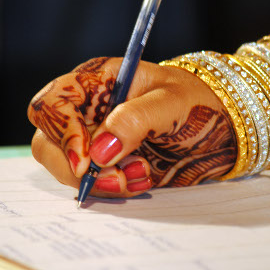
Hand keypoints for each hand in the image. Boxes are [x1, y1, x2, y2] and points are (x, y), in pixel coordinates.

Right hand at [28, 57, 236, 197]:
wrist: (221, 127)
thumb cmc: (198, 103)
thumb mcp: (172, 103)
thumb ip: (135, 120)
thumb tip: (97, 152)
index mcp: (99, 81)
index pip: (53, 102)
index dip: (61, 131)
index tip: (87, 160)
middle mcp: (89, 109)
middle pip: (49, 139)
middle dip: (77, 166)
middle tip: (116, 176)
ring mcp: (95, 137)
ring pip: (66, 166)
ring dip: (98, 181)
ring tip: (139, 176)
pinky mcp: (106, 162)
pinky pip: (90, 182)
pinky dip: (111, 188)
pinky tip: (142, 179)